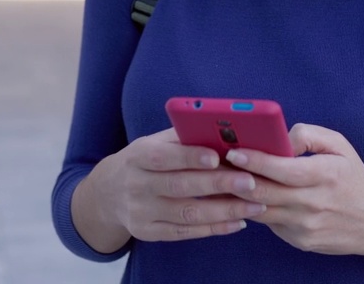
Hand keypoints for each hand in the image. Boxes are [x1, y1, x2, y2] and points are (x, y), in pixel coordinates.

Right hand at [86, 128, 268, 243]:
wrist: (108, 194)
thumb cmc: (145, 160)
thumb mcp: (155, 143)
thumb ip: (185, 137)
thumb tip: (226, 131)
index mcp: (138, 156)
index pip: (164, 157)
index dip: (190, 157)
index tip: (218, 156)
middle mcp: (137, 186)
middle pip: (179, 186)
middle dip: (217, 185)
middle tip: (251, 182)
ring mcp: (141, 212)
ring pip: (187, 214)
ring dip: (224, 211)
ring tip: (255, 206)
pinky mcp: (148, 233)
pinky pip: (185, 232)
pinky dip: (214, 228)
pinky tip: (238, 222)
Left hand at [224, 123, 363, 256]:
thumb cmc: (353, 178)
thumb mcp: (339, 146)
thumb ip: (308, 135)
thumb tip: (279, 138)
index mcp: (325, 174)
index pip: (282, 169)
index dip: (255, 160)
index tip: (233, 152)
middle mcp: (314, 203)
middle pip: (264, 192)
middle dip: (236, 178)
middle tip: (217, 165)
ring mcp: (306, 226)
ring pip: (260, 210)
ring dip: (239, 196)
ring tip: (223, 180)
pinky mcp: (300, 241)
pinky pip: (269, 223)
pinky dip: (255, 209)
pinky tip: (245, 197)